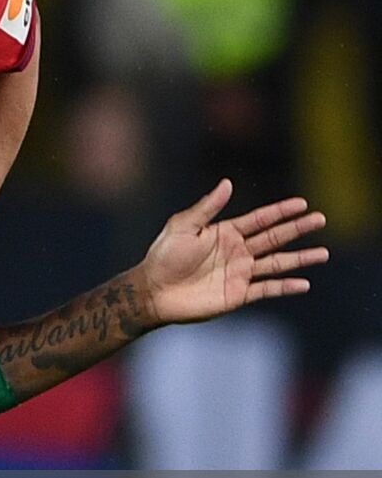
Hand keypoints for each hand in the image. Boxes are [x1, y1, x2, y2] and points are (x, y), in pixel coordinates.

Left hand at [136, 179, 326, 325]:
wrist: (154, 290)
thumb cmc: (163, 256)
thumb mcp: (183, 226)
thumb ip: (207, 208)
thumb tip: (228, 183)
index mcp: (225, 233)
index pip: (260, 219)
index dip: (281, 211)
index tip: (302, 204)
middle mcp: (237, 251)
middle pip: (274, 238)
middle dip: (298, 229)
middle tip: (321, 219)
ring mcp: (240, 273)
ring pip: (277, 263)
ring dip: (300, 258)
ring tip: (323, 253)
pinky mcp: (238, 294)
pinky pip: (267, 289)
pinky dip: (285, 287)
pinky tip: (304, 283)